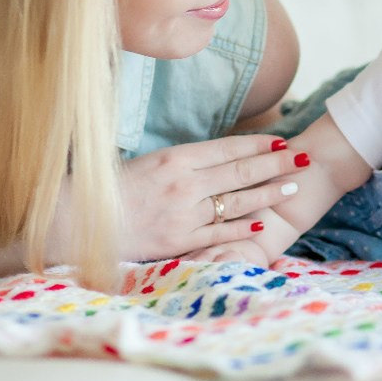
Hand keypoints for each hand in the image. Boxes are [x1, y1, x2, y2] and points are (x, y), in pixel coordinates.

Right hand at [112, 135, 305, 261]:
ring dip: (268, 193)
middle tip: (302, 158)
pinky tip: (263, 223)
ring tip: (291, 186)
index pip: (229, 148)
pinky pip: (220, 233)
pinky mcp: (179, 241)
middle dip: (276, 163)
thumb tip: (221, 157)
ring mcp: (184, 214)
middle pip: (241, 171)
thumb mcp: (151, 162)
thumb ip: (187, 162)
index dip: (260, 144)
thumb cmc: (114, 188)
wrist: (80, 221)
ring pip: (237, 202)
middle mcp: (185, 184)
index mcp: (177, 158)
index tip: (282, 139)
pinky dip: (243, 228)